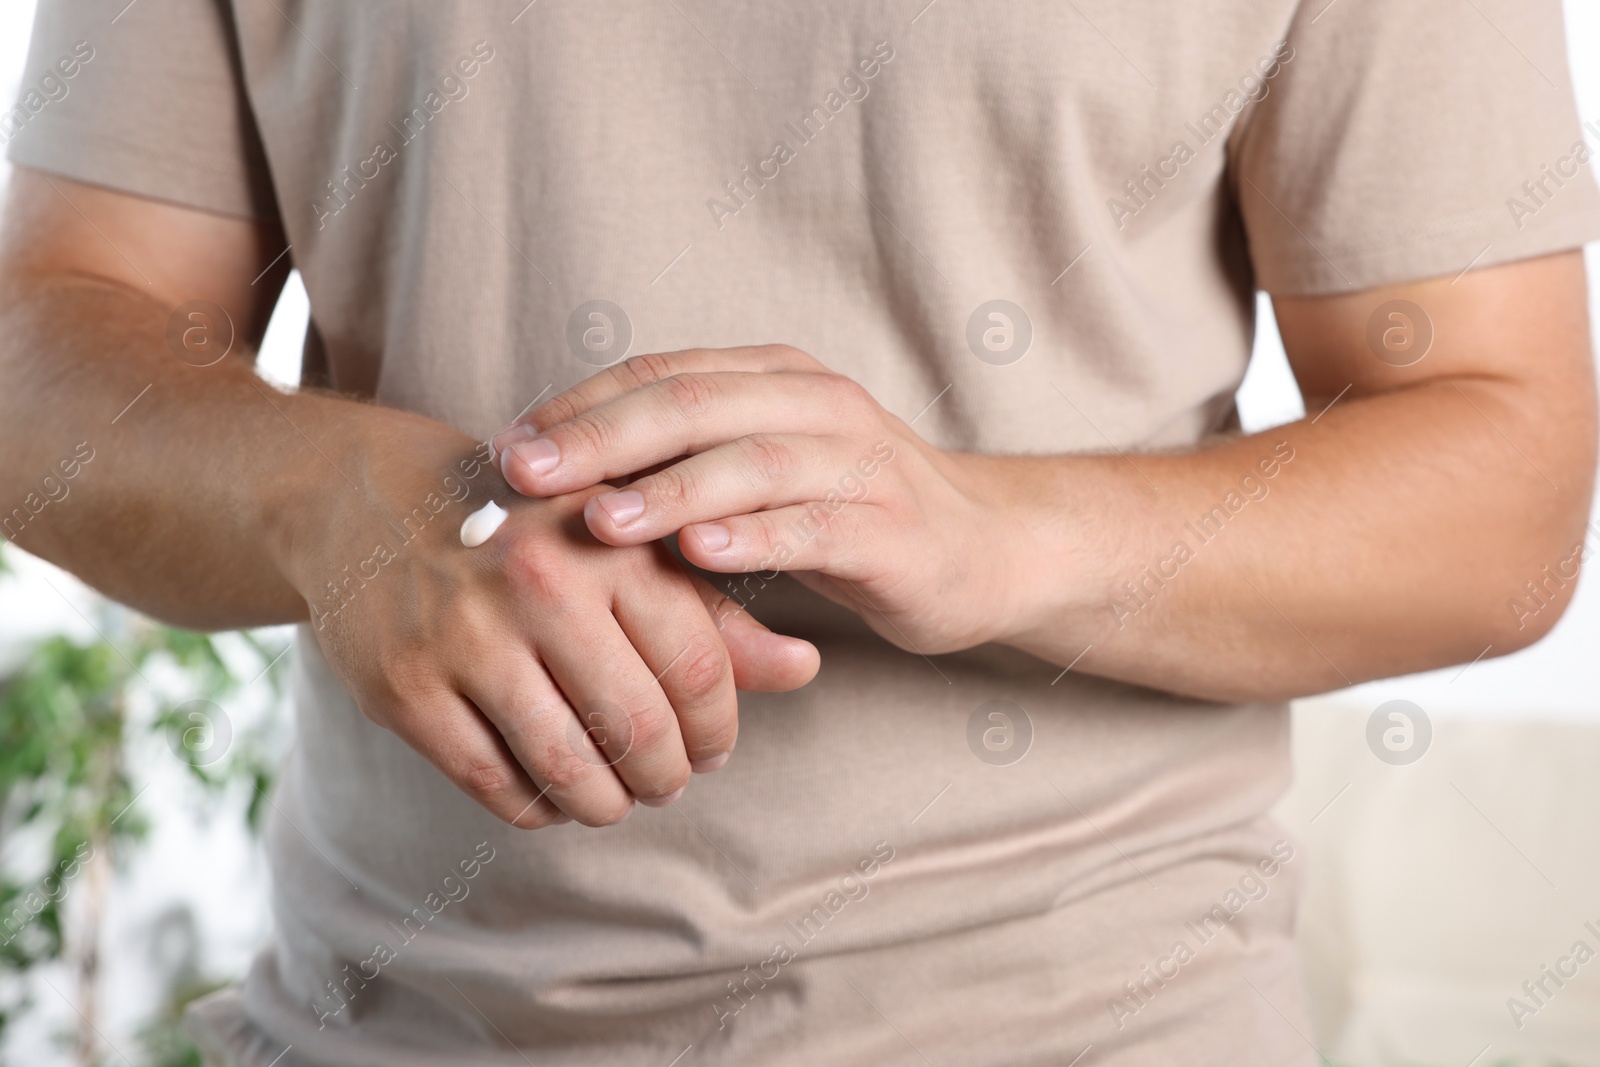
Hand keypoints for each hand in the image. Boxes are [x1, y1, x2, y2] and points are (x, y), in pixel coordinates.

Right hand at [280, 416, 818, 827]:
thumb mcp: (626, 548)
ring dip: (607, 803)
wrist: (373, 499)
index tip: (714, 746)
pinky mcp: (405, 689)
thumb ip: (716, 613)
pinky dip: (537, 807)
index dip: (718, 728)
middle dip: (667, 775)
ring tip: (617, 796)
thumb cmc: (531, 529)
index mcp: (608, 542)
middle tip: (669, 780)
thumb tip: (807, 667)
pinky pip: (493, 783)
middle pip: (639, 727)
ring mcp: (464, 638)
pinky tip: (552, 793)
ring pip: (568, 768)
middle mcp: (539, 584)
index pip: (697, 669)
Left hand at [491, 346, 1033, 653]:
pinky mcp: (890, 528)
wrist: (985, 547)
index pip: (661, 374)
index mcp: (775, 379)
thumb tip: (556, 484)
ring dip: (670, 488)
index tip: (506, 449)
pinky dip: (756, 537)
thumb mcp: (762, 473)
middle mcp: (816, 404)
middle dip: (600, 439)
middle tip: (526, 475)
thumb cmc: (847, 512)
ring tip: (601, 521)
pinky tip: (701, 554)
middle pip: (693, 404)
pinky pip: (815, 526)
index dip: (579, 407)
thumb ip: (681, 464)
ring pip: (752, 461)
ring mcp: (858, 462)